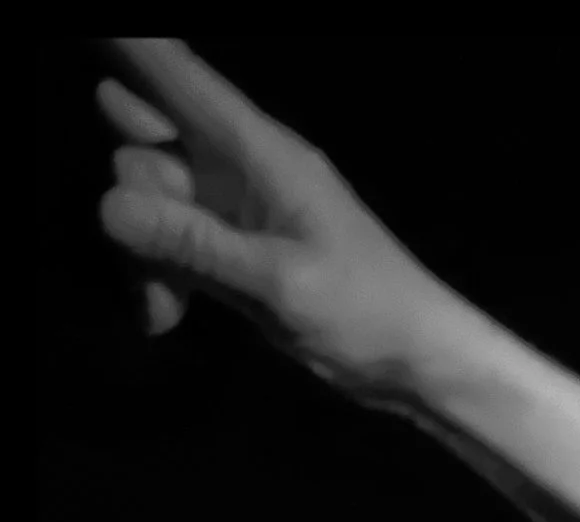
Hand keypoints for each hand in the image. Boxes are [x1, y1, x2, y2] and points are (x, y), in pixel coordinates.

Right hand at [94, 40, 461, 391]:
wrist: (417, 362)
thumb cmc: (367, 311)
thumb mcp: (280, 281)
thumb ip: (196, 245)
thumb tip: (108, 206)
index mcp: (262, 152)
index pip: (180, 76)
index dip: (132, 48)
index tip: (93, 28)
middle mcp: (239, 167)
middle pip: (144, 148)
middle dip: (133, 203)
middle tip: (152, 258)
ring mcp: (232, 209)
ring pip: (148, 203)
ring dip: (144, 255)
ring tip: (163, 310)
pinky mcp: (231, 249)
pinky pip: (168, 245)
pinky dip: (159, 278)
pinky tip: (163, 320)